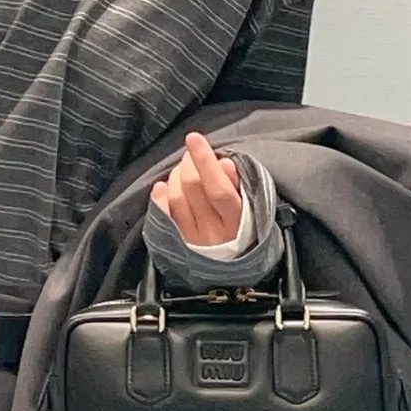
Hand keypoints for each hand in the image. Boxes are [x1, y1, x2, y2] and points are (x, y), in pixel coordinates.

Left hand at [150, 131, 243, 245]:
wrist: (233, 271)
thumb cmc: (244, 231)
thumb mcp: (250, 209)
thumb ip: (237, 186)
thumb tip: (224, 163)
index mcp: (237, 220)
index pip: (217, 186)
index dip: (204, 160)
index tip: (194, 138)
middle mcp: (213, 231)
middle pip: (193, 187)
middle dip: (188, 162)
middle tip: (191, 154)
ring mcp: (194, 239)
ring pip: (177, 197)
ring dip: (175, 175)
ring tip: (182, 171)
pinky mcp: (178, 246)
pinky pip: (163, 216)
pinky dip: (160, 197)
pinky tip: (161, 186)